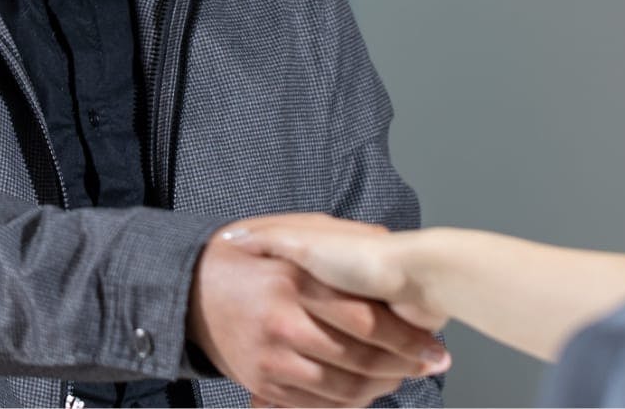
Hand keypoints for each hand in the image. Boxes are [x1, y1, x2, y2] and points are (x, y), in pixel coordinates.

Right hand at [187, 216, 449, 407]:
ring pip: (343, 388)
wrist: (189, 291)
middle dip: (404, 365)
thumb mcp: (285, 232)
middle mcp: (284, 324)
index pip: (365, 321)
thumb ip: (336, 235)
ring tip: (403, 377)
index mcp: (295, 282)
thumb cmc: (245, 257)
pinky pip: (316, 405)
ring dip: (381, 388)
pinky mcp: (263, 384)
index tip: (435, 343)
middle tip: (430, 364)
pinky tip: (367, 391)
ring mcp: (272, 360)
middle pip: (360, 360)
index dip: (406, 338)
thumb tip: (387, 240)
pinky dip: (347, 403)